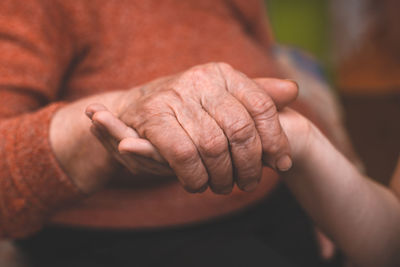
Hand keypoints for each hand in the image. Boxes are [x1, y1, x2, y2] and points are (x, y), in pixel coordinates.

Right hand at [89, 63, 297, 193]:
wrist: (129, 114)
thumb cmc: (184, 115)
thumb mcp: (220, 103)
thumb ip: (254, 97)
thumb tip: (293, 91)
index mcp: (222, 73)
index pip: (261, 106)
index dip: (275, 140)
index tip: (281, 165)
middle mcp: (200, 79)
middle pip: (241, 130)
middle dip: (249, 165)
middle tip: (248, 184)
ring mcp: (174, 96)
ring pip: (213, 147)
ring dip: (221, 176)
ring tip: (221, 186)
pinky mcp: (152, 117)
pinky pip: (185, 156)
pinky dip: (195, 177)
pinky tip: (197, 184)